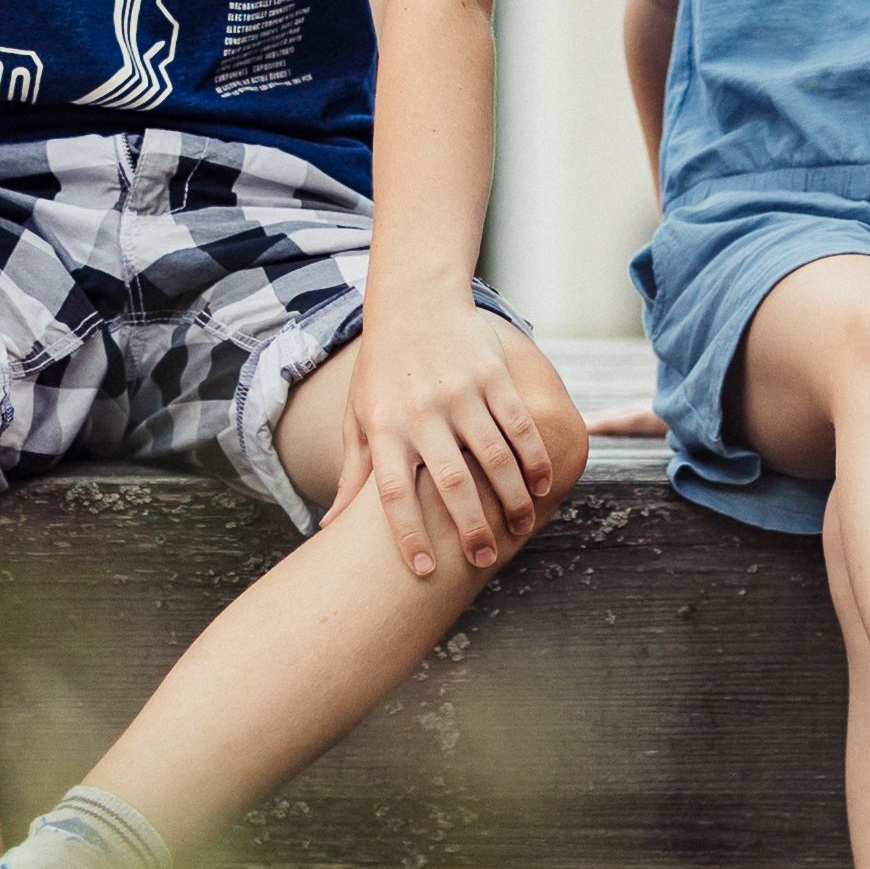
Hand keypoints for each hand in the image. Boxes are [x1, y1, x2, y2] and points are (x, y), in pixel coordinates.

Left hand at [347, 286, 581, 584]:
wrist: (414, 299)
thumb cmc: (381, 368)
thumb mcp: (359, 415)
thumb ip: (353, 473)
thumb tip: (328, 527)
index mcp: (385, 426)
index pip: (394, 493)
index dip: (407, 533)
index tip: (422, 569)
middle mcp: (422, 411)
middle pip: (450, 482)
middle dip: (470, 527)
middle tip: (483, 560)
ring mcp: (460, 391)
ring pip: (494, 456)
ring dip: (511, 498)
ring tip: (520, 529)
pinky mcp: (491, 374)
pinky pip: (519, 425)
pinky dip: (534, 458)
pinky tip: (541, 485)